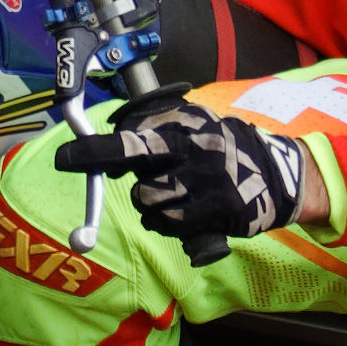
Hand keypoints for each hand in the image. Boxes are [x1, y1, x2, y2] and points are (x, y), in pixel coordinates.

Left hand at [50, 92, 312, 264]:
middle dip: (94, 154)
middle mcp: (193, 143)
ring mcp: (203, 178)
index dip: (104, 142)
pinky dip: (169, 224)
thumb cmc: (228, 153)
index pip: (134, 126)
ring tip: (173, 199)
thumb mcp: (201, 127)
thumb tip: (116, 139)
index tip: (75, 151)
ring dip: (150, 205)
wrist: (280, 177)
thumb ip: (163, 130)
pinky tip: (187, 216)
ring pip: (147, 198)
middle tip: (66, 158)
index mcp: (187, 120)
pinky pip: (169, 223)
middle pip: (132, 150)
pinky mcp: (214, 208)